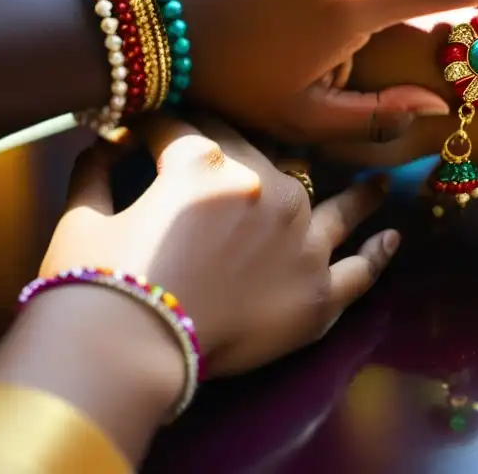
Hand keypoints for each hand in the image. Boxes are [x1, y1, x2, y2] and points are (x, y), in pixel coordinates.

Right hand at [40, 115, 398, 380]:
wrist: (129, 351)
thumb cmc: (99, 280)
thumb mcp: (84, 216)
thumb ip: (95, 171)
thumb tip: (103, 144)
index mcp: (207, 163)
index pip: (182, 127)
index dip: (157, 126)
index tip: (145, 131)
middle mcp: (267, 187)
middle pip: (258, 155)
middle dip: (234, 143)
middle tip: (230, 145)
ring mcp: (302, 239)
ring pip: (338, 204)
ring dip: (357, 192)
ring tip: (378, 183)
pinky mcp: (319, 291)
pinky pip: (359, 269)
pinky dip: (378, 253)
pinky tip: (393, 238)